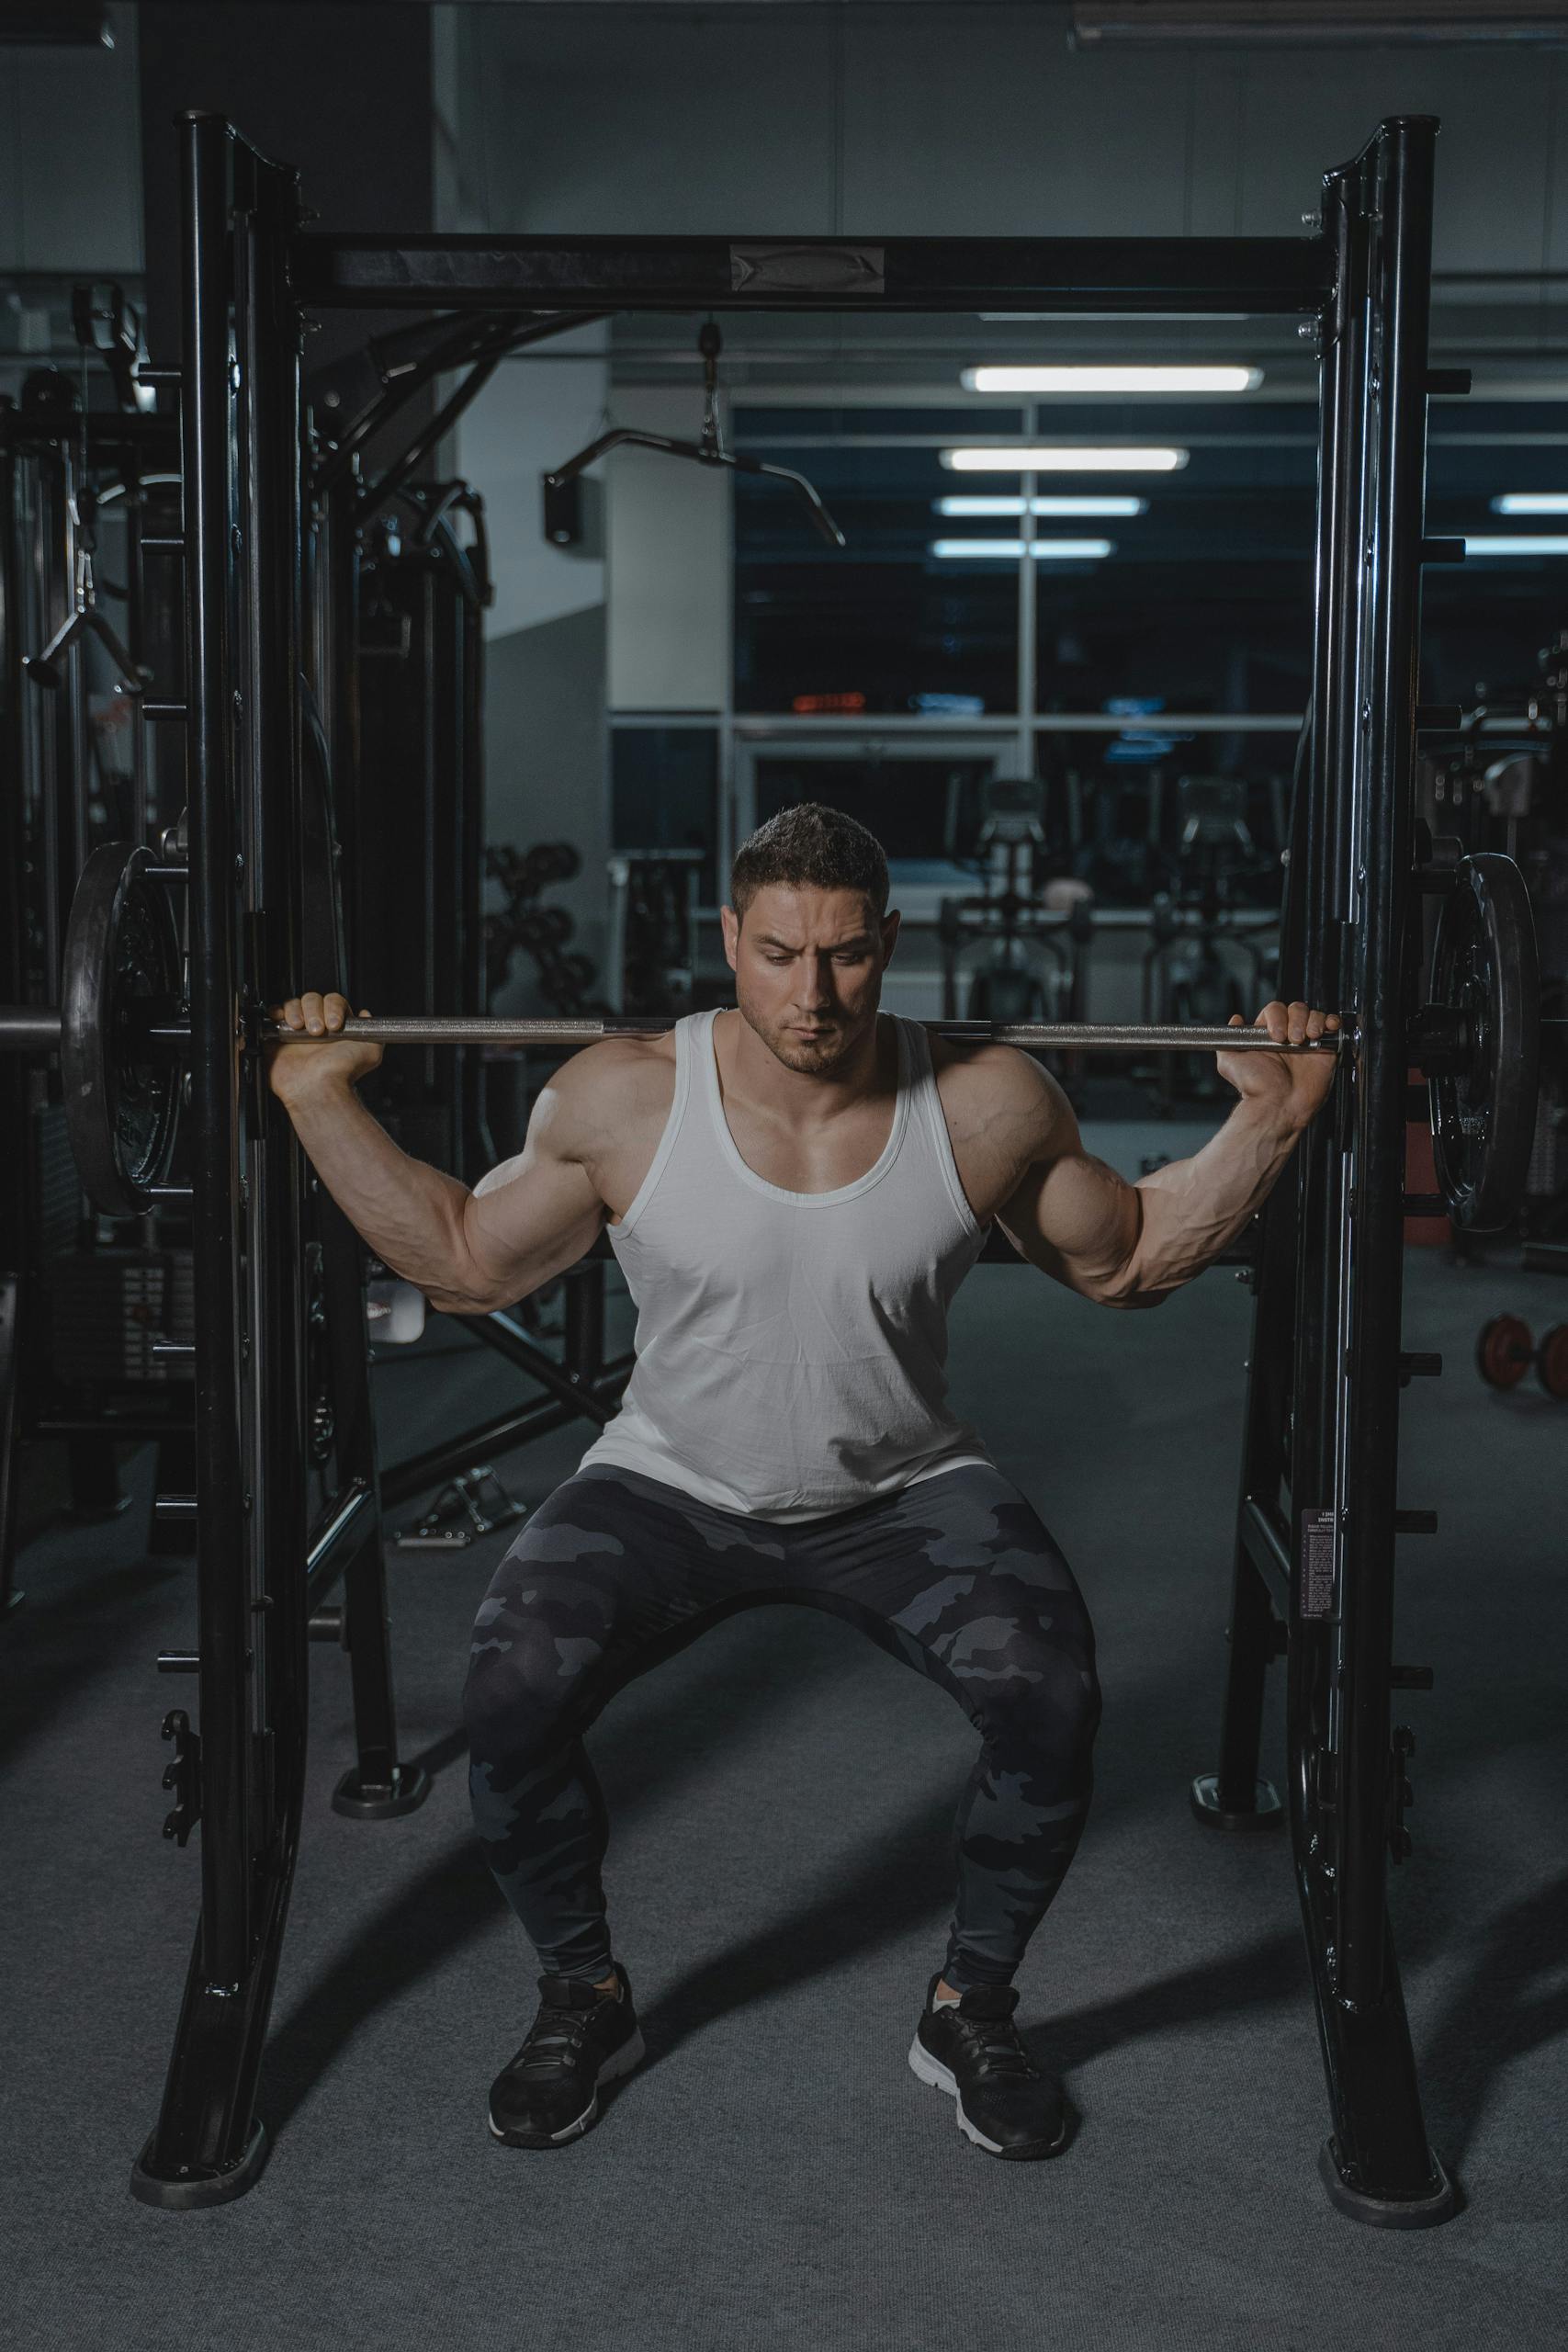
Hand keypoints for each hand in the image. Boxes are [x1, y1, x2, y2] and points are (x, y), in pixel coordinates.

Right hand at [266, 990, 382, 1104]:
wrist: (320, 1086)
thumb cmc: (342, 1072)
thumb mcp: (371, 1050)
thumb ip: (373, 1031)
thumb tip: (366, 1014)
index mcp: (336, 1027)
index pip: (333, 1001)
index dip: (333, 1007)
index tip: (335, 1024)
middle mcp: (316, 1027)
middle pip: (312, 999)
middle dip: (314, 1010)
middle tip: (317, 1031)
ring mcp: (296, 1032)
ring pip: (293, 1004)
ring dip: (296, 1011)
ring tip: (299, 1029)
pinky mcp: (278, 1038)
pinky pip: (274, 1015)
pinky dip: (276, 1012)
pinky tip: (283, 1020)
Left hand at [1215, 1000, 1341, 1128]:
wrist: (1278, 1106)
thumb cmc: (1256, 1088)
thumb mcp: (1229, 1062)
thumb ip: (1227, 1040)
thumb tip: (1235, 1020)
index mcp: (1267, 1036)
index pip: (1275, 1010)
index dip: (1277, 1017)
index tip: (1275, 1034)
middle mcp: (1288, 1038)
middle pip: (1296, 1009)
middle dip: (1296, 1020)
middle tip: (1293, 1040)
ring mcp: (1307, 1044)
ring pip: (1314, 1015)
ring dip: (1313, 1021)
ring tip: (1308, 1039)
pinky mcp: (1325, 1051)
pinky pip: (1333, 1028)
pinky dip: (1332, 1022)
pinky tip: (1325, 1031)